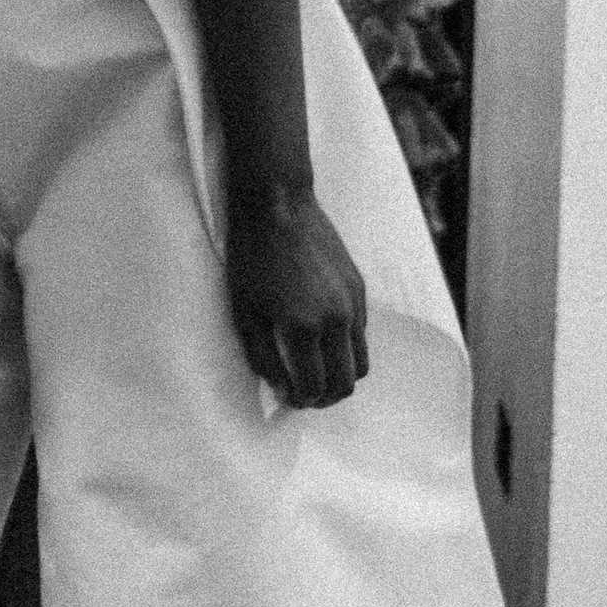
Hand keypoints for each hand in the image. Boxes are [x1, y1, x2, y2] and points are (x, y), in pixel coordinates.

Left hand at [225, 181, 368, 407]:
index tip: (288, 399)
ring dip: (341, 375)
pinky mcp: (359, 288)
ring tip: (316, 372)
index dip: (301, 401)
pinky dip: (346, 348)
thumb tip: (280, 387)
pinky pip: (361, 333)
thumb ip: (262, 356)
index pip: (315, 387)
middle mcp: (337, 319)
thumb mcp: (244, 312)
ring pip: (361, 361)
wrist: (277, 205)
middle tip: (305, 395)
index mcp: (304, 328)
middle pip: (346, 382)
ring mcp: (353, 303)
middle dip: (326, 397)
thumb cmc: (251, 258)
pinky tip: (322, 340)